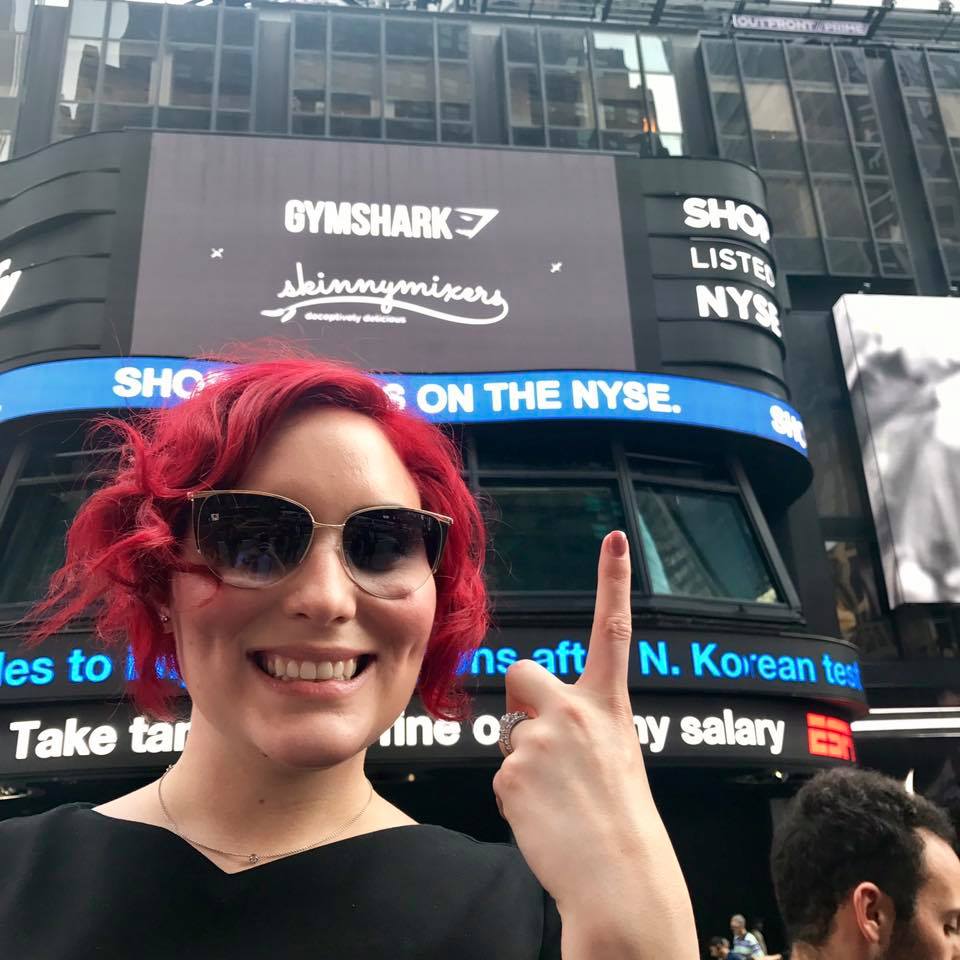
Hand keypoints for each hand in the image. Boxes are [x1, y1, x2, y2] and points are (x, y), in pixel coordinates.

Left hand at [492, 531, 694, 952]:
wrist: (618, 880)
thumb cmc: (621, 821)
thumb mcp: (616, 756)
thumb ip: (581, 725)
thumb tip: (537, 723)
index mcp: (608, 707)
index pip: (612, 630)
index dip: (614, 581)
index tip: (613, 539)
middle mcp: (573, 712)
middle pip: (522, 673)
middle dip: (522, 698)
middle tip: (543, 742)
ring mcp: (539, 740)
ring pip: (511, 737)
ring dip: (524, 765)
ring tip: (557, 802)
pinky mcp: (510, 772)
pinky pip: (501, 776)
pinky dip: (516, 798)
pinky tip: (543, 818)